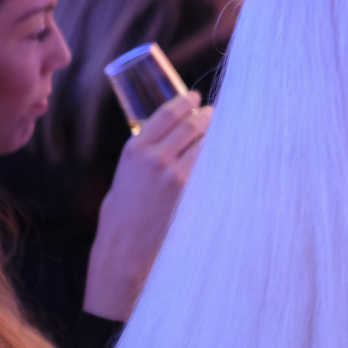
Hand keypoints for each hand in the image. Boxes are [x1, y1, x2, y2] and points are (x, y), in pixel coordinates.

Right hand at [83, 91, 211, 320]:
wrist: (125, 250)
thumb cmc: (122, 216)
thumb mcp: (123, 178)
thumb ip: (144, 156)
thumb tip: (170, 139)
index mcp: (134, 149)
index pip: (166, 113)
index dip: (185, 101)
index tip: (196, 97)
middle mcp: (155, 156)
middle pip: (192, 123)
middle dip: (207, 116)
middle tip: (214, 114)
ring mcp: (174, 172)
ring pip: (206, 141)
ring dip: (216, 135)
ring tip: (224, 133)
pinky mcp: (190, 188)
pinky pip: (212, 163)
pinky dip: (220, 156)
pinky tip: (225, 155)